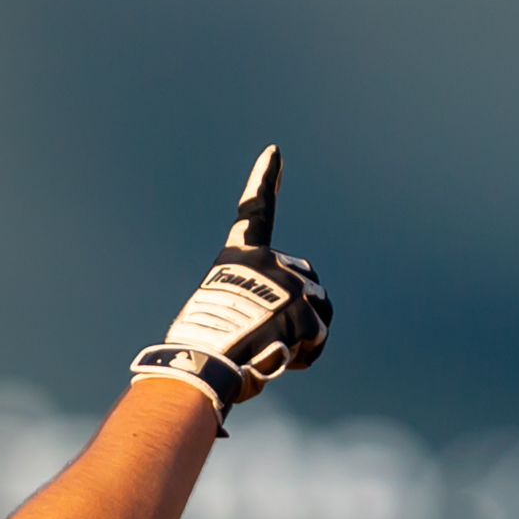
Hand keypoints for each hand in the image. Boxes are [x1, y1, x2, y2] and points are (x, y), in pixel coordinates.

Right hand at [132, 143, 330, 404]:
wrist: (200, 365)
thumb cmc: (199, 351)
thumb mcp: (219, 312)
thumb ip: (250, 301)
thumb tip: (274, 329)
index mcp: (237, 257)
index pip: (253, 212)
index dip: (263, 181)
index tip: (274, 152)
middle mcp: (265, 261)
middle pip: (306, 278)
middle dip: (301, 309)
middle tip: (273, 341)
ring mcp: (286, 284)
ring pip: (319, 307)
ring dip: (305, 334)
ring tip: (275, 355)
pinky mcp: (302, 310)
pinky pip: (319, 335)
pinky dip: (306, 353)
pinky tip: (284, 362)